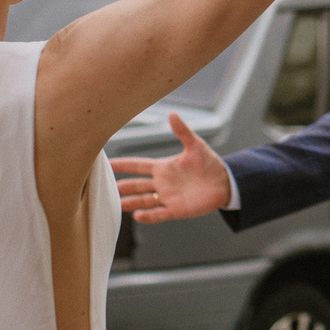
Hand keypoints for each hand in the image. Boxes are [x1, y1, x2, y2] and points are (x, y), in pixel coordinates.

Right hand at [112, 112, 231, 222]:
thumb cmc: (209, 163)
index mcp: (163, 167)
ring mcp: (167, 197)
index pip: (138, 165)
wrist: (224, 183)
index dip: (123, 165)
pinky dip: (148, 215)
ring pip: (143, 200)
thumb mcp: (196, 146)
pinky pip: (159, 214)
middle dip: (121, 186)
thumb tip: (172, 113)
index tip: (106, 164)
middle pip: (136, 185)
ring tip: (116, 205)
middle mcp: (161, 183)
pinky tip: (137, 216)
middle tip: (105, 188)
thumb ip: (182, 132)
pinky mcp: (176, 210)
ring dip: (130, 202)